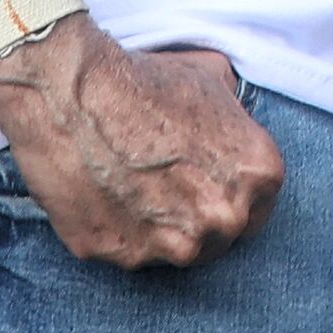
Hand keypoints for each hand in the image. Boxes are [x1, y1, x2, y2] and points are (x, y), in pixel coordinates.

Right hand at [0, 17, 285, 267]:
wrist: (74, 94)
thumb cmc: (145, 80)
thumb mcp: (214, 78)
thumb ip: (235, 115)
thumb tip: (234, 119)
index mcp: (257, 177)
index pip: (258, 209)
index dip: (230, 195)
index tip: (209, 185)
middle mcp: (221, 220)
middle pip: (218, 236)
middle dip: (198, 216)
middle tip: (169, 187)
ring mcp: (171, 244)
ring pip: (174, 251)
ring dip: (160, 229)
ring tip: (134, 187)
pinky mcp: (121, 255)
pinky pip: (128, 251)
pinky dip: (119, 230)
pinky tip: (106, 194)